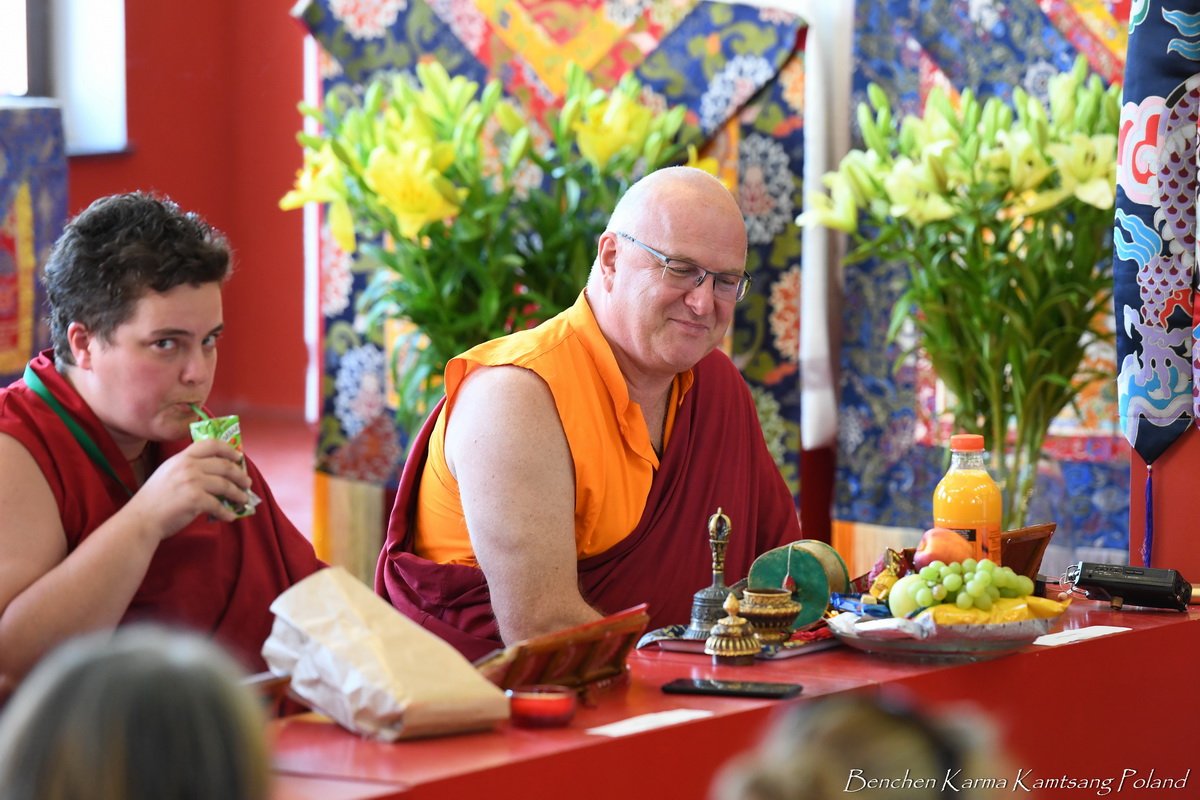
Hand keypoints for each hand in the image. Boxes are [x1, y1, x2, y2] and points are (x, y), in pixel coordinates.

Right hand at [124, 438, 251, 539]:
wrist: (140, 519)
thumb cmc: (154, 500)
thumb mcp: (168, 473)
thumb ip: (188, 468)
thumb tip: (215, 474)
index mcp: (182, 458)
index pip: (211, 444)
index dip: (229, 449)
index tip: (239, 456)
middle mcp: (188, 466)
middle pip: (224, 465)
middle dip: (240, 475)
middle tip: (247, 482)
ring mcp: (192, 482)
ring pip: (226, 485)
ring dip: (238, 494)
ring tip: (243, 499)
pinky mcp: (195, 499)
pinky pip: (219, 505)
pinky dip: (227, 513)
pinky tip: (230, 517)